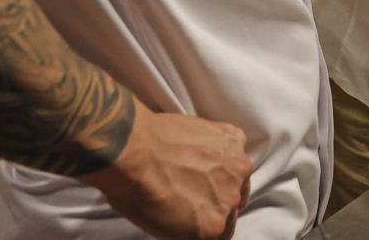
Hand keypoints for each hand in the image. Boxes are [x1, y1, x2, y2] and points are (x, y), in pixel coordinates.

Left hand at [82, 98, 252, 239]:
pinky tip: (200, 144)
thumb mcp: (164, 229)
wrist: (130, 148)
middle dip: (217, 198)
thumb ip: (191, 231)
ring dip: (223, 172)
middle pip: (233, 203)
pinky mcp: (234, 138)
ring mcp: (236, 166)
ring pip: (238, 175)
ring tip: (197, 164)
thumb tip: (196, 225)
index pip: (223, 233)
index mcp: (213, 228)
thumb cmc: (135, 190)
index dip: (210, 222)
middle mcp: (231, 199)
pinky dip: (221, 146)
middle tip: (195, 187)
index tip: (200, 213)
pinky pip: (235, 145)